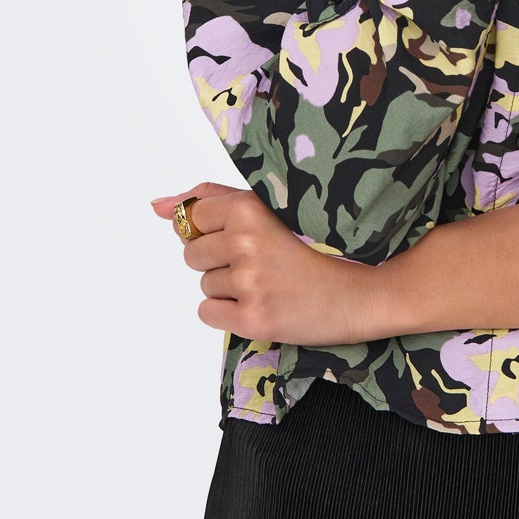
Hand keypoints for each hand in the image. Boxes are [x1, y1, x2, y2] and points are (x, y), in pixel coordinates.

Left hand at [151, 183, 384, 345]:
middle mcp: (245, 242)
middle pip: (193, 254)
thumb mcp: (269, 209)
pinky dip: (228, 313)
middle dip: (218, 261)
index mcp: (249, 208)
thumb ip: (211, 200)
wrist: (361, 291)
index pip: (193, 218)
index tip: (245, 237)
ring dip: (227, 288)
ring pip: (203, 285)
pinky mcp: (253, 319)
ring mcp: (249, 283)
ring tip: (268, 282)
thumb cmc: (316, 247)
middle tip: (260, 263)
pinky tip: (261, 303)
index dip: (214, 230)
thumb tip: (158, 205)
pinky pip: (208, 313)